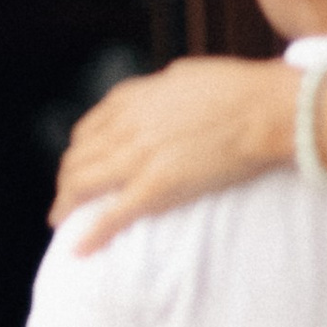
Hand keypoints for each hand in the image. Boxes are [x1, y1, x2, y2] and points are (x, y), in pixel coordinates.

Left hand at [52, 56, 293, 249]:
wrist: (266, 110)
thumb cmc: (239, 89)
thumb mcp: (186, 76)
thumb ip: (161, 91)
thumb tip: (159, 95)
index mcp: (134, 99)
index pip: (89, 129)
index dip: (79, 150)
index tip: (78, 163)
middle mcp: (126, 126)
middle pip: (78, 158)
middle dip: (66, 180)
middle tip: (66, 198)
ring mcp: (138, 158)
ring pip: (82, 185)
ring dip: (66, 205)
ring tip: (61, 219)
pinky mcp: (156, 187)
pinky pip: (112, 216)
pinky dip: (91, 234)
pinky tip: (78, 249)